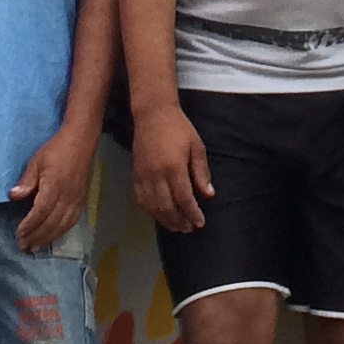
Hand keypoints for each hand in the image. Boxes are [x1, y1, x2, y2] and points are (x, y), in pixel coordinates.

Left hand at [11, 126, 95, 251]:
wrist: (80, 141)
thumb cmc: (55, 149)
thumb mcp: (36, 161)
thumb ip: (26, 181)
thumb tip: (13, 196)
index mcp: (54, 185)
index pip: (41, 211)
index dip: (30, 225)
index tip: (19, 234)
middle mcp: (67, 195)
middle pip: (52, 222)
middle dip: (37, 236)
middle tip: (23, 247)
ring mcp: (76, 199)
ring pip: (63, 225)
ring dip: (48, 238)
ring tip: (36, 247)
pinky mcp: (81, 199)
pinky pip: (72, 221)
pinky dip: (61, 231)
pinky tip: (53, 236)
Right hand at [131, 105, 214, 232]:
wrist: (153, 115)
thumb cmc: (179, 128)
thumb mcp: (197, 147)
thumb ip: (201, 172)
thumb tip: (208, 194)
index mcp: (174, 167)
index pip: (184, 199)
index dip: (192, 213)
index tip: (200, 223)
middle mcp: (156, 175)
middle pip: (167, 207)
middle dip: (179, 221)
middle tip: (189, 229)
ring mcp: (143, 176)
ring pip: (153, 206)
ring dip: (165, 220)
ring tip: (176, 226)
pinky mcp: (135, 175)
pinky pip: (141, 199)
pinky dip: (150, 210)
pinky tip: (159, 214)